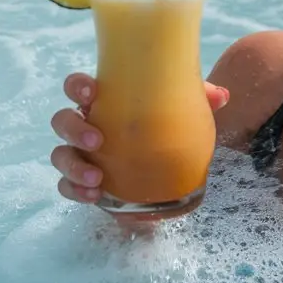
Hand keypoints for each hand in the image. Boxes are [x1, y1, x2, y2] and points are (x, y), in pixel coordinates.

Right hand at [51, 74, 229, 205]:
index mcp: (103, 100)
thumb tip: (222, 95)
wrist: (160, 165)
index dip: (77, 86)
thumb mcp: (182, 109)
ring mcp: (81, 154)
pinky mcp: (81, 181)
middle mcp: (85, 124)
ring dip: (73, 165)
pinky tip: (94, 196)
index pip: (78, 86)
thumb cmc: (164, 124)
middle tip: (97, 140)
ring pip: (60, 155)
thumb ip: (198, 97)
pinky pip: (66, 186)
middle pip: (62, 120)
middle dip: (74, 129)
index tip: (92, 92)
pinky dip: (74, 190)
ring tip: (97, 180)